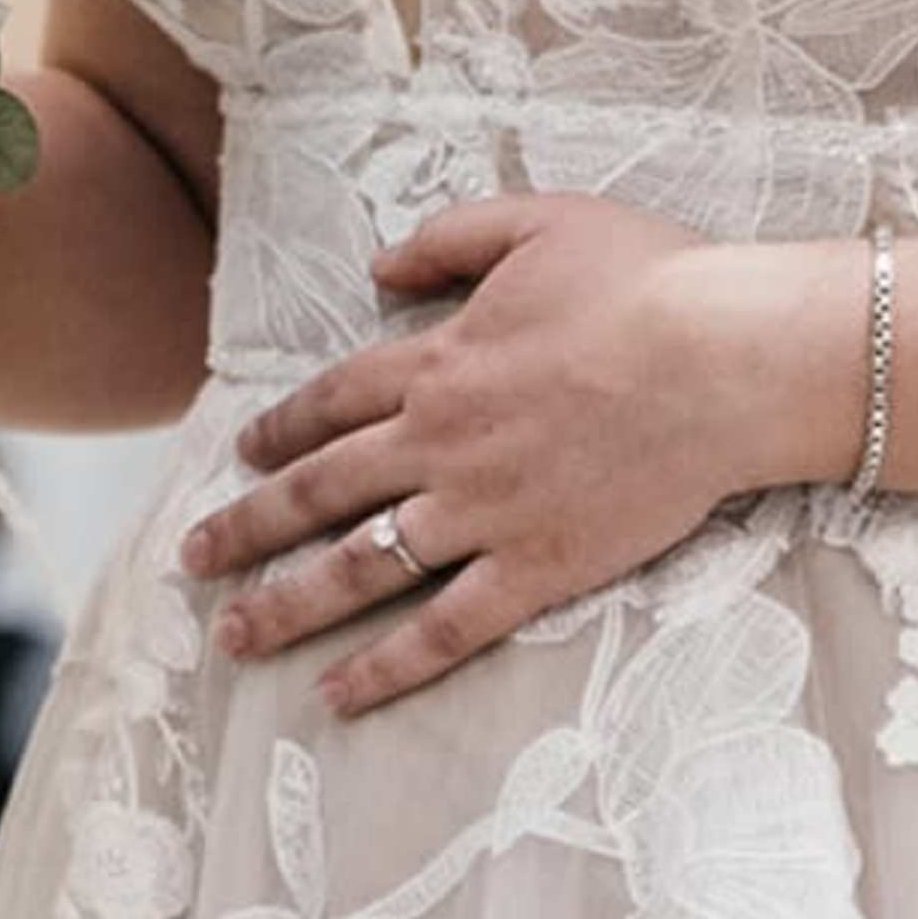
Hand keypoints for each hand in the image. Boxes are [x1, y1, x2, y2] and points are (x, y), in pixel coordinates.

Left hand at [176, 195, 846, 716]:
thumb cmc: (647, 281)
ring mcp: (481, 513)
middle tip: (192, 558)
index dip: (280, 430)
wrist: (725, 357)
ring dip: (286, 606)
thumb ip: (447, 238)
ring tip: (234, 638)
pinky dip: (386, 668)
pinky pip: (443, 629)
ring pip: (358, 569)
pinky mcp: (536, 569)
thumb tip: (378, 266)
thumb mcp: (538, 222)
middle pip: (318, 493)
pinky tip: (338, 696)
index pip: (330, 403)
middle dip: (245, 527)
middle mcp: (438, 443)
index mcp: (436, 362)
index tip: (242, 454)